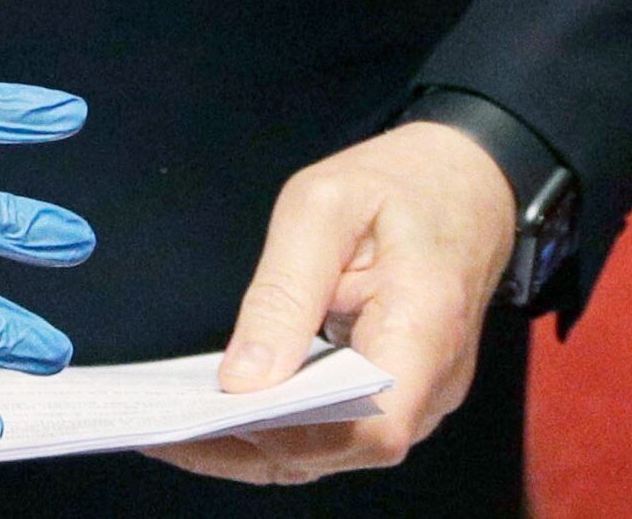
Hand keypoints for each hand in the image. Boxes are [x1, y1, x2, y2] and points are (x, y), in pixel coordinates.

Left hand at [147, 120, 514, 484]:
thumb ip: (283, 292)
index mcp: (426, 326)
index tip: (218, 416)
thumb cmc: (397, 182)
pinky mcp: (404, 392)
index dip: (295, 436)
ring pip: (339, 449)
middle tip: (166, 432)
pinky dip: (283, 430)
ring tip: (177, 430)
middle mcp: (434, 381)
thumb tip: (242, 380)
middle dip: (254, 449)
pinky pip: (342, 428)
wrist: (466, 182)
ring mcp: (423, 394)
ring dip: (260, 447)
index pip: (371, 427)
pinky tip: (224, 415)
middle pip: (345, 450)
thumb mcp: (323, 205)